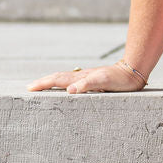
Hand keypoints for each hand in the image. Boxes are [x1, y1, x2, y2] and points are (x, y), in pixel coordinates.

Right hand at [28, 62, 144, 93]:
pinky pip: (73, 82)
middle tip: (30, 87)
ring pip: (65, 79)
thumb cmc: (120, 79)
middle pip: (58, 78)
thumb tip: (69, 90)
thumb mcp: (104, 81)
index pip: (58, 80)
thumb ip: (87, 84)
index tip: (30, 88)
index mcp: (81, 78)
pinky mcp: (93, 81)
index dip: (43, 84)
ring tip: (42, 86)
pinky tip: (65, 88)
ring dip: (52, 82)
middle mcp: (81, 77)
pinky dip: (64, 84)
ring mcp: (87, 78)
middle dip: (43, 82)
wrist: (133, 71)